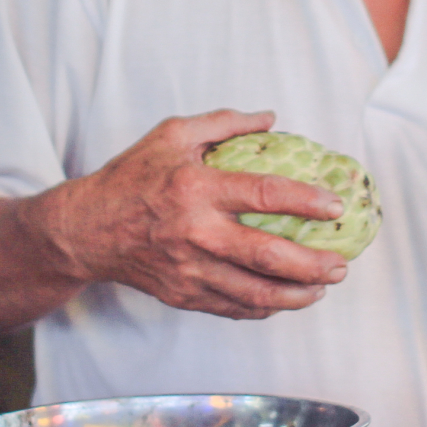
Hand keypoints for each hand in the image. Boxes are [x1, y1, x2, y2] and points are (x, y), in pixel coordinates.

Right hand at [39, 109, 350, 320]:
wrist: (86, 230)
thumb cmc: (131, 177)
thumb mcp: (172, 135)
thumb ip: (223, 124)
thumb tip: (270, 118)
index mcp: (195, 187)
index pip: (262, 195)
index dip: (305, 201)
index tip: (335, 207)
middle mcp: (194, 232)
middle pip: (266, 256)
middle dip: (312, 264)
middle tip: (340, 263)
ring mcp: (189, 269)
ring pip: (254, 293)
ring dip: (297, 295)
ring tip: (323, 287)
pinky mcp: (183, 294)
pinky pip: (233, 307)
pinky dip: (265, 307)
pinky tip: (286, 298)